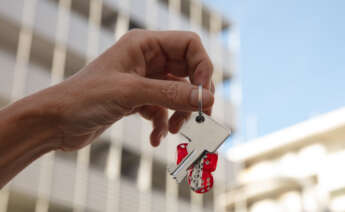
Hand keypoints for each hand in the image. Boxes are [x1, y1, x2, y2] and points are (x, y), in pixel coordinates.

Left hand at [50, 30, 214, 149]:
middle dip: (194, 94)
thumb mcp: (131, 93)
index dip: (203, 67)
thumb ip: (172, 94)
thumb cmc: (85, 98)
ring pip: (177, 92)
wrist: (56, 122)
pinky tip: (155, 138)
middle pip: (188, 70)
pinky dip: (162, 124)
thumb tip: (207, 99)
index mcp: (144, 44)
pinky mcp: (137, 99)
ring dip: (180, 112)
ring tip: (173, 129)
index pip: (189, 45)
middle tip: (200, 116)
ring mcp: (142, 80)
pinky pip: (162, 109)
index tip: (204, 94)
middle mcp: (146, 59)